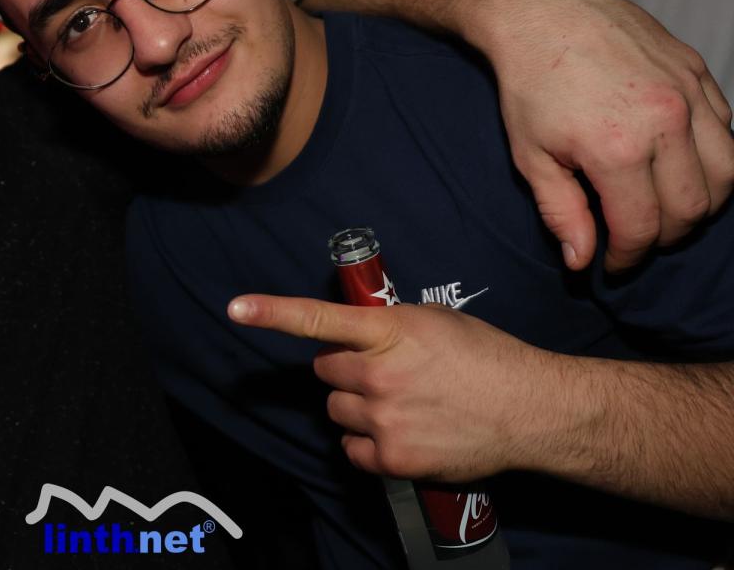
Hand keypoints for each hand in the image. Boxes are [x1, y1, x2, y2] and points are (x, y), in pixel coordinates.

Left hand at [228, 294, 553, 481]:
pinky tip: (400, 432)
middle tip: (383, 374)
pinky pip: (351, 449)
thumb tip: (355, 333)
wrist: (529, 410)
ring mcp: (384, 418)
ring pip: (336, 410)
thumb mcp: (435, 321)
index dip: (273, 313)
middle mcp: (379, 374)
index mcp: (389, 331)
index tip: (236, 308)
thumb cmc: (486, 357)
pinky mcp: (392, 457)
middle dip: (345, 371)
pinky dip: (367, 443)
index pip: (320, 320)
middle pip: (325, 372)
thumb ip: (388, 325)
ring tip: (400, 404)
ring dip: (356, 406)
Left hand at [464, 0, 733, 271]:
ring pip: (727, 173)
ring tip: (666, 209)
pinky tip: (679, 165)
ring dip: (702, 202)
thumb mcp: (530, 156)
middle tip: (638, 239)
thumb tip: (582, 261)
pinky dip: (713, 158)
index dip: (629, 257)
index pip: (643, 228)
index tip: (613, 265)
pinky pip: (727, 129)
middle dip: (667, 236)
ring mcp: (688, 93)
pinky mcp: (698, 71)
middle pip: (693, 208)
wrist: (540, 13)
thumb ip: (561, 212)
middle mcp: (665, 122)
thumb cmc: (528, 85)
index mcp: (619, 149)